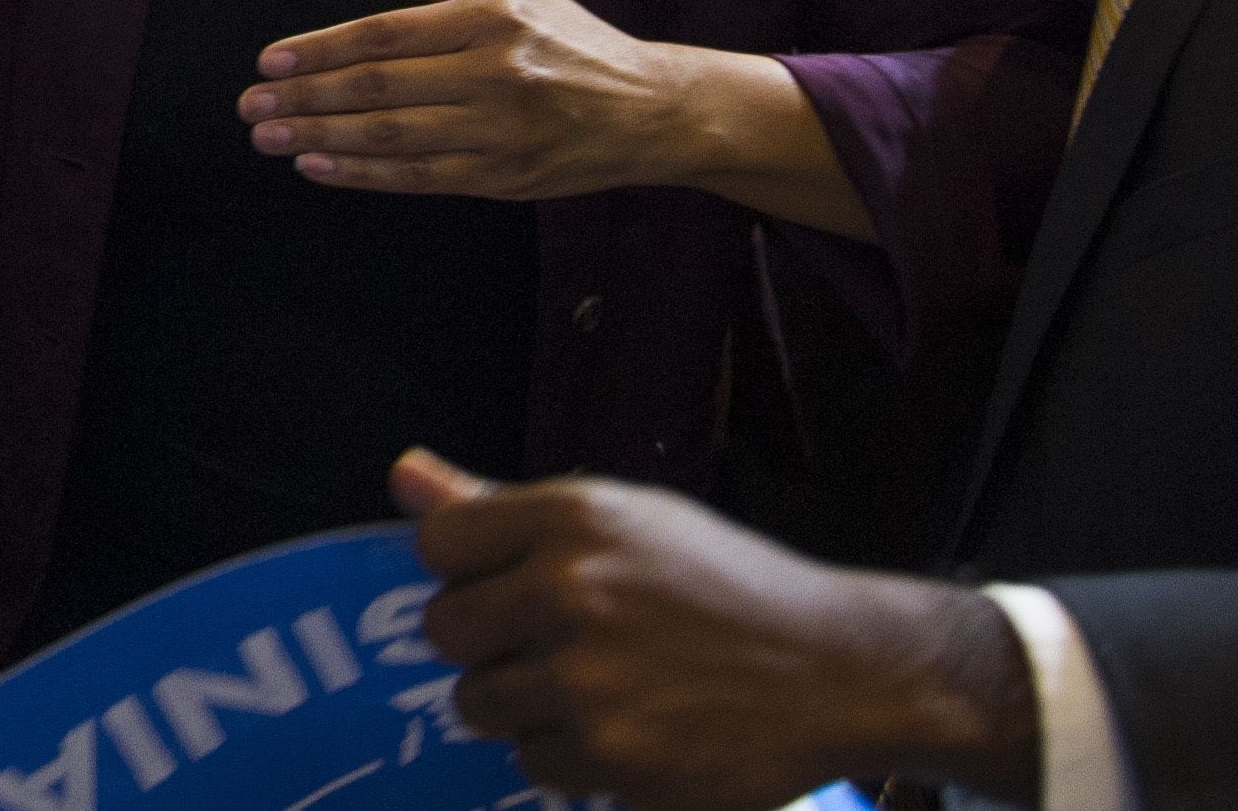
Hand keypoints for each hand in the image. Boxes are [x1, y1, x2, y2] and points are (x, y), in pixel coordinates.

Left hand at [239, 0, 695, 197]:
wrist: (651, 109)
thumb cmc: (574, 40)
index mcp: (491, 17)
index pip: (385, 34)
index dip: (320, 49)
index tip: (269, 60)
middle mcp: (494, 73)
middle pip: (379, 88)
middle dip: (304, 98)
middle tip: (251, 105)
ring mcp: (499, 131)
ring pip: (392, 137)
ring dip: (320, 138)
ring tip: (269, 137)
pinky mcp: (504, 178)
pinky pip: (418, 178)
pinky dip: (363, 174)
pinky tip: (320, 166)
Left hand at [391, 447, 1034, 807]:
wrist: (837, 671)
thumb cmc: (723, 585)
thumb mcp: (622, 520)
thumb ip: (500, 507)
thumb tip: (400, 474)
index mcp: (571, 517)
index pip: (438, 545)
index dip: (468, 571)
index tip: (511, 584)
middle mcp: (568, 591)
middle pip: (445, 631)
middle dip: (488, 642)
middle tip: (554, 643)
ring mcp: (586, 682)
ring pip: (479, 705)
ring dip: (524, 704)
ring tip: (597, 688)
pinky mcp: (609, 760)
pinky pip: (532, 764)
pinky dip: (568, 757)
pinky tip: (627, 730)